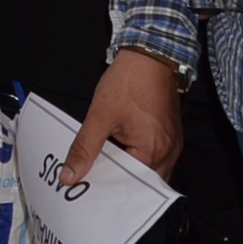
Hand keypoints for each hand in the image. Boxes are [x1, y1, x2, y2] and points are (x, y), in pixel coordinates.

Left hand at [61, 48, 185, 183]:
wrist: (149, 56)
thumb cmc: (129, 81)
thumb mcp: (99, 115)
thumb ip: (84, 148)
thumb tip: (70, 174)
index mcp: (152, 151)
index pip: (128, 185)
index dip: (106, 187)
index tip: (87, 186)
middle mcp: (168, 152)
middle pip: (141, 183)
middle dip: (118, 182)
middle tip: (93, 178)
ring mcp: (172, 145)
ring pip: (148, 172)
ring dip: (128, 171)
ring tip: (104, 165)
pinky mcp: (170, 136)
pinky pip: (154, 158)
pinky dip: (136, 159)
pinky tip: (119, 152)